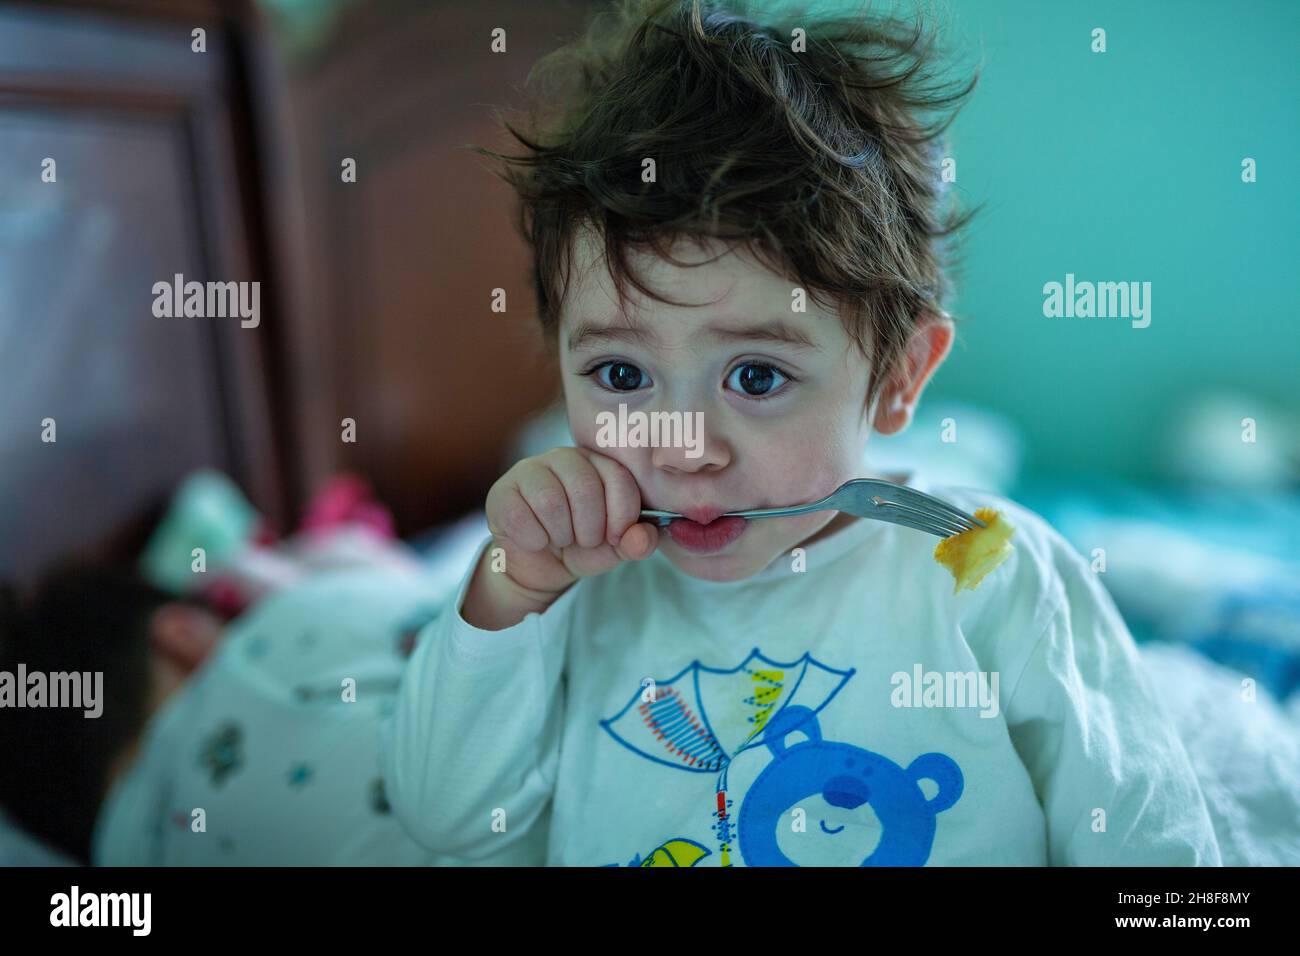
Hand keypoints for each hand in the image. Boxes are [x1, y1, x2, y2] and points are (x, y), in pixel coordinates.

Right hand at [464, 447, 658, 627]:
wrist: (540, 566)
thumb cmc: (582, 547)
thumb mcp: (615, 548)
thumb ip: (637, 542)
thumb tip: (643, 538)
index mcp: (598, 462)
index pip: (619, 478)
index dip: (622, 517)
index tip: (615, 539)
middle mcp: (563, 457)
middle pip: (584, 489)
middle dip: (589, 530)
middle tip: (584, 541)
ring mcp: (528, 470)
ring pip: (550, 501)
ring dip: (561, 535)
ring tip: (560, 539)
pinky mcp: (502, 492)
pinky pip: (520, 517)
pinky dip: (534, 540)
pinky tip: (535, 540)